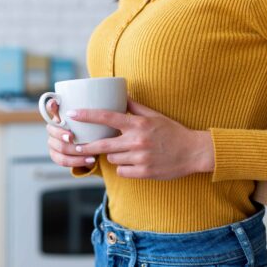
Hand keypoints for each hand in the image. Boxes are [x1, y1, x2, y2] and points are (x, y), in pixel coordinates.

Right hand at [44, 98, 97, 168]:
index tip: (55, 104)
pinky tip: (90, 161)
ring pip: (58, 147)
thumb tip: (110, 96)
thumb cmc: (92, 128)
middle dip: (60, 134)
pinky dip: (76, 162)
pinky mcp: (56, 155)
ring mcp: (53, 142)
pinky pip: (62, 160)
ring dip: (72, 150)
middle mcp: (53, 127)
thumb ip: (97, 109)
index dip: (51, 105)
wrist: (90, 145)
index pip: (50, 107)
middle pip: (51, 130)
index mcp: (60, 115)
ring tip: (89, 152)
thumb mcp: (95, 118)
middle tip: (72, 137)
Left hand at [67, 96, 214, 179]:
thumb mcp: (153, 115)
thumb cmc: (172, 131)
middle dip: (87, 146)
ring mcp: (140, 158)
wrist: (193, 152)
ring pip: (112, 159)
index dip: (87, 115)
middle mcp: (137, 141)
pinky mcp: (145, 173)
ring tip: (124, 152)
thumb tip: (119, 93)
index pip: (107, 117)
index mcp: (138, 124)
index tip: (72, 114)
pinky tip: (132, 163)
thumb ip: (134, 106)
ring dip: (113, 156)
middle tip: (76, 145)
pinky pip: (122, 171)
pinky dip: (123, 168)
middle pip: (102, 145)